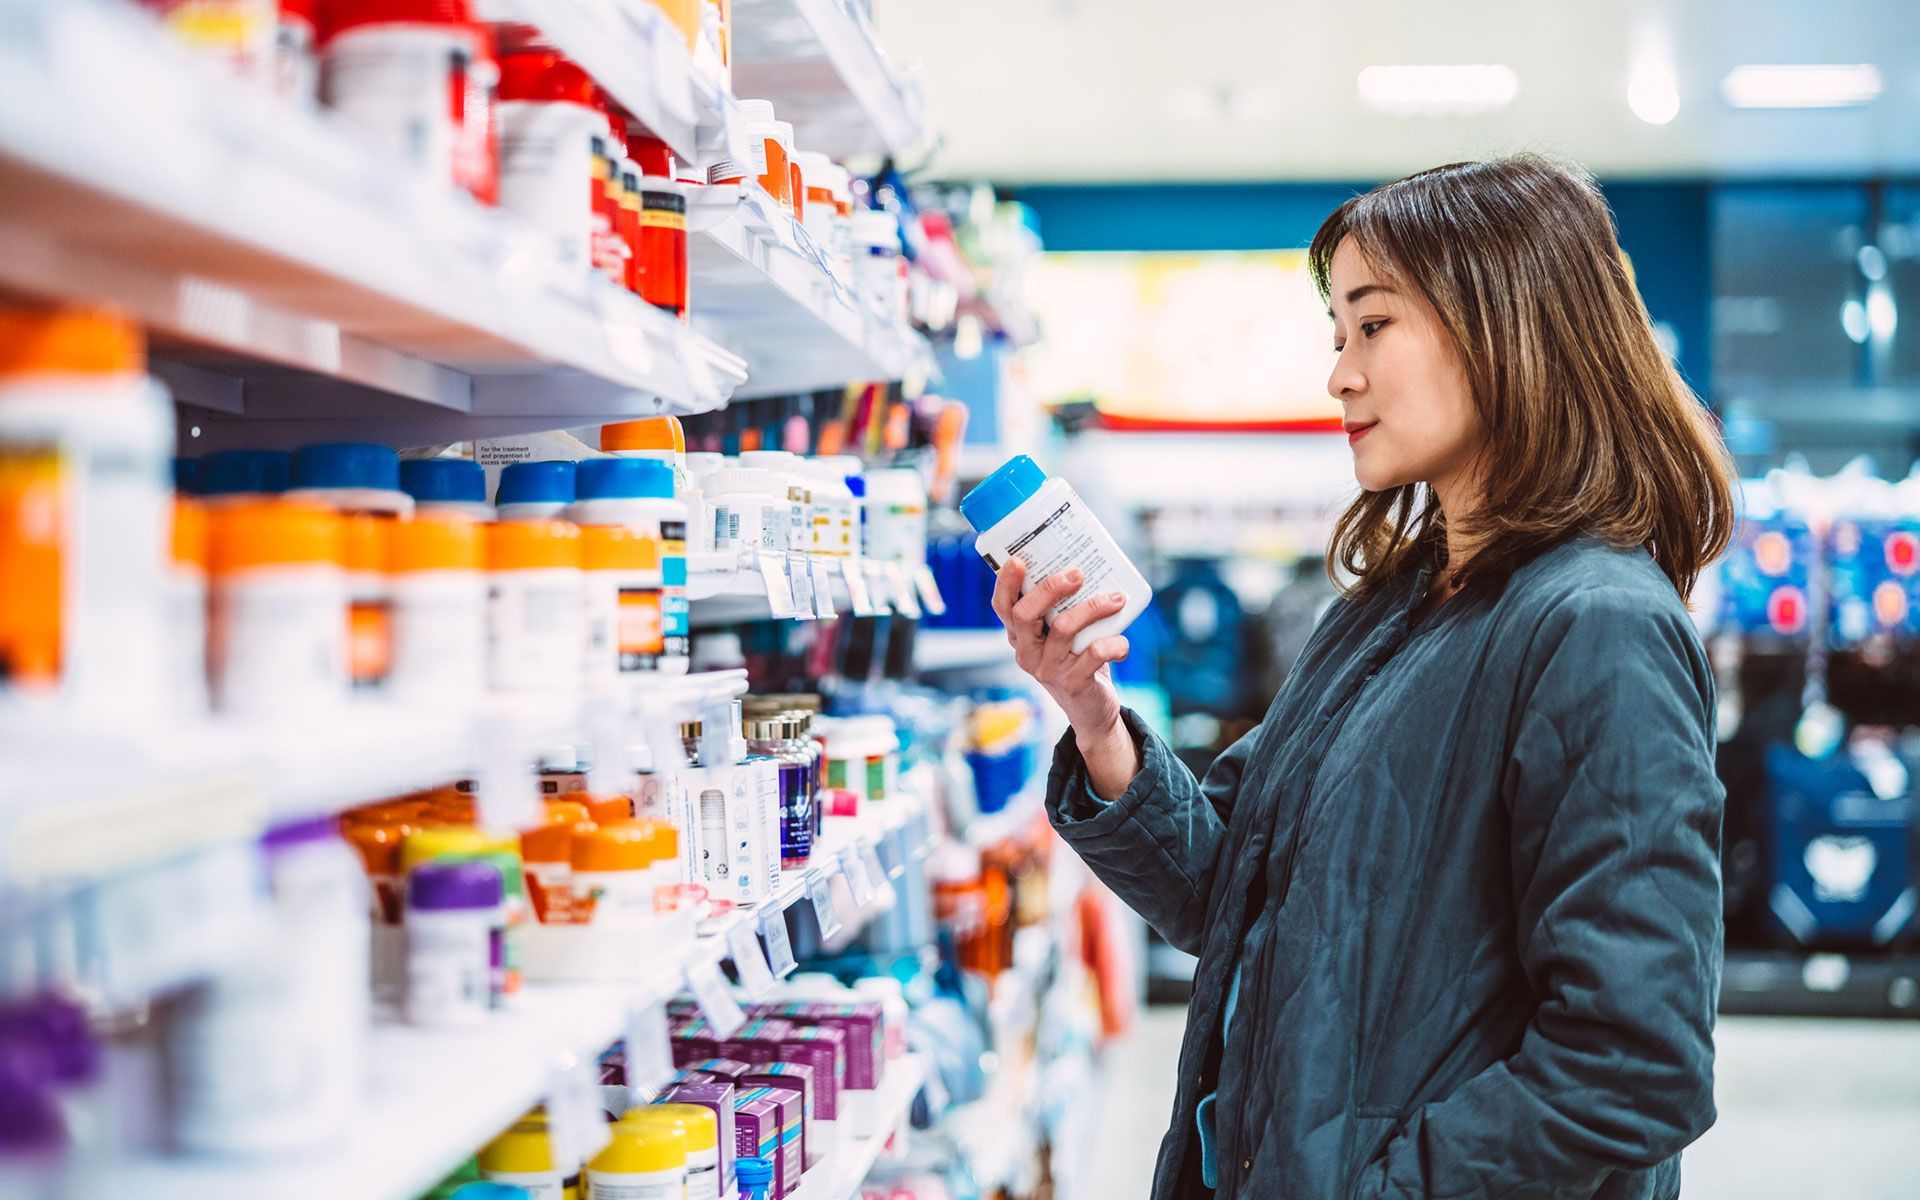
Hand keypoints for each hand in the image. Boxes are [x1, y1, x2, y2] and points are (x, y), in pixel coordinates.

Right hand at [991, 557, 1131, 745]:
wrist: (1090, 709)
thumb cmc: (1077, 659)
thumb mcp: (1063, 635)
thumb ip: (1064, 608)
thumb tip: (1087, 566)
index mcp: (1020, 635)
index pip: (1003, 606)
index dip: (1006, 583)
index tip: (1018, 561)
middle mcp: (1027, 652)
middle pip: (1026, 614)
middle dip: (1050, 588)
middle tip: (1077, 574)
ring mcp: (1047, 669)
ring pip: (1064, 629)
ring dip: (1093, 608)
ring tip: (1116, 599)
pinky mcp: (1072, 683)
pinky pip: (1094, 654)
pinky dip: (1114, 643)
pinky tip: (1123, 642)